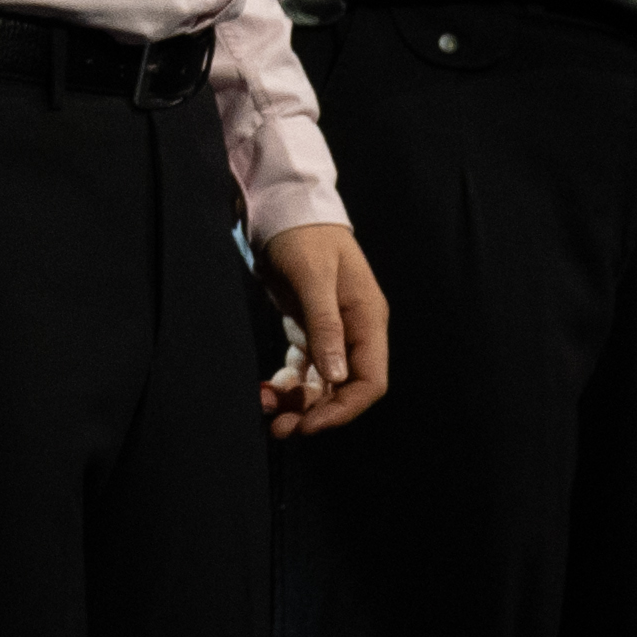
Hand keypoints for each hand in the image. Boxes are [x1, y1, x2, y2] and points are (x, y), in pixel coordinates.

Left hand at [257, 218, 393, 438]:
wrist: (284, 207)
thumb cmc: (303, 235)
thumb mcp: (313, 277)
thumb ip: (325, 325)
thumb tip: (336, 378)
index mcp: (368, 320)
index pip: (369, 381)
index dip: (344, 408)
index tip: (311, 424)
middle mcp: (354, 331)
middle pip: (344, 389)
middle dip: (315, 412)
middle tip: (280, 429)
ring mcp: (332, 332)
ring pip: (321, 383)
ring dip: (298, 403)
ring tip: (268, 416)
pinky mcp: (308, 329)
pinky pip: (303, 368)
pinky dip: (286, 384)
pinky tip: (266, 392)